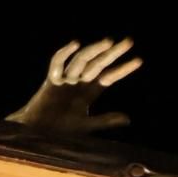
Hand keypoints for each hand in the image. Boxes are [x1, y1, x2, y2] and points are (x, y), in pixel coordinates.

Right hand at [7, 38, 141, 134]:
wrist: (38, 135)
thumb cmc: (61, 130)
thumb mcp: (87, 126)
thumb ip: (105, 120)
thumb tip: (128, 119)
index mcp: (89, 92)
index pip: (109, 77)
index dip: (123, 69)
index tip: (138, 61)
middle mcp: (79, 82)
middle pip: (98, 63)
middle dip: (112, 53)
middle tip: (128, 41)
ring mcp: (65, 80)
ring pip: (81, 60)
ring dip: (94, 50)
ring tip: (109, 42)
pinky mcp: (51, 82)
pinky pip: (57, 64)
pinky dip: (64, 54)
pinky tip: (75, 44)